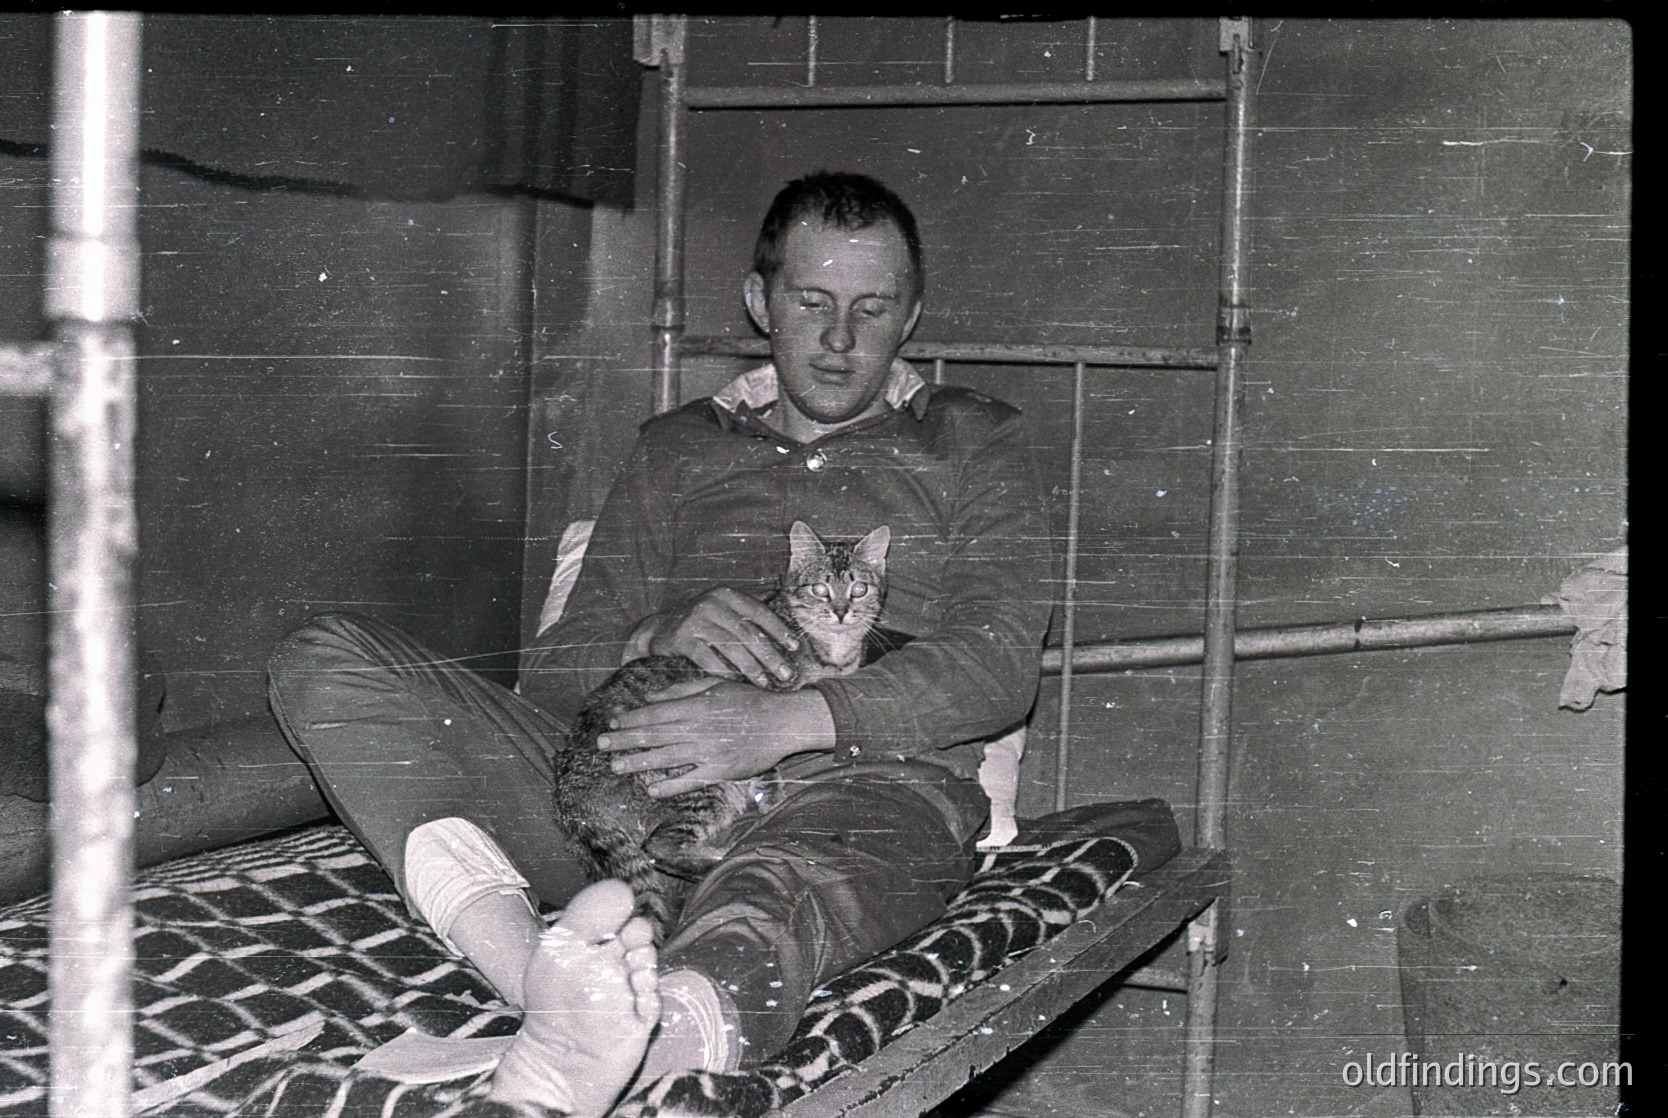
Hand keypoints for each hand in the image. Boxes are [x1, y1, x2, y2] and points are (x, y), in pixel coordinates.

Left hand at [596, 679, 835, 797]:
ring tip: (616, 767)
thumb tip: (650, 696)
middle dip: (624, 740)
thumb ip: (681, 690)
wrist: (783, 721)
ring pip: (665, 758)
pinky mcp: (720, 770)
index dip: (631, 719)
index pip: (654, 713)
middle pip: (654, 735)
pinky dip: (670, 785)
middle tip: (601, 746)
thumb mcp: (715, 685)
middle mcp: (697, 728)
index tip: (612, 724)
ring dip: (638, 763)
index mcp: (695, 705)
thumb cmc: (749, 700)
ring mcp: (708, 751)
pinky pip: (689, 780)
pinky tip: (652, 789)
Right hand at [628, 588, 799, 688]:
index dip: (779, 630)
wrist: (658, 631)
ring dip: (751, 667)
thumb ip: (748, 613)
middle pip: (748, 632)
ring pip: (731, 647)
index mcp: (726, 594)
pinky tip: (736, 683)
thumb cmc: (700, 624)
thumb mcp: (723, 610)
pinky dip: (724, 672)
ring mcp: (695, 621)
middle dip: (770, 655)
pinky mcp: (682, 639)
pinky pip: (708, 659)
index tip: (795, 647)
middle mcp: (711, 604)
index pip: (759, 612)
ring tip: (764, 682)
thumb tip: (785, 624)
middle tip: (784, 673)